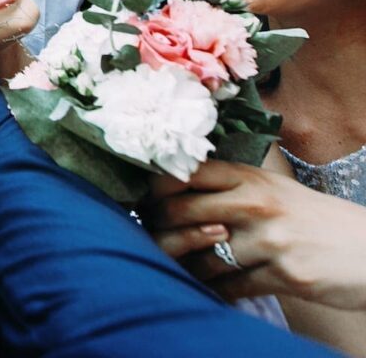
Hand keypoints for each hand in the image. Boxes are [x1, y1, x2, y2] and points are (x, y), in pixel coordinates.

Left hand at [149, 159, 365, 309]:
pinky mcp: (284, 274)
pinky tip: (213, 289)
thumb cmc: (315, 220)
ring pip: (200, 255)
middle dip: (159, 229)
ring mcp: (269, 239)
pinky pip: (230, 286)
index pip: (184, 172)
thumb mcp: (274, 189)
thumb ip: (229, 186)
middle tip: (156, 238)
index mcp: (249, 177)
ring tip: (182, 268)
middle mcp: (255, 203)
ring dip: (186, 266)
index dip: (155, 189)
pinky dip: (216, 290)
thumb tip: (172, 189)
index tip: (147, 203)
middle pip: (179, 212)